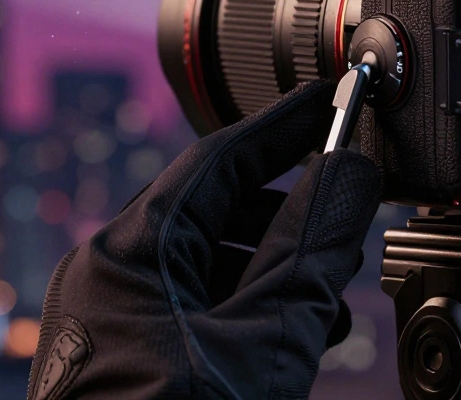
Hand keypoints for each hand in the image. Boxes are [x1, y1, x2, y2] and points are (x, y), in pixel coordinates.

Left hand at [27, 81, 381, 399]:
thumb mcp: (260, 344)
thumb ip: (311, 253)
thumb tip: (351, 175)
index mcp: (125, 253)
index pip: (217, 159)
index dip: (282, 127)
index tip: (329, 102)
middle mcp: (109, 276)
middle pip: (216, 211)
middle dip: (291, 214)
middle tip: (349, 214)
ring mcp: (114, 321)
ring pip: (210, 264)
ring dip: (277, 271)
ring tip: (330, 300)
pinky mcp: (127, 358)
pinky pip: (196, 308)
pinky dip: (249, 311)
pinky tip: (292, 338)